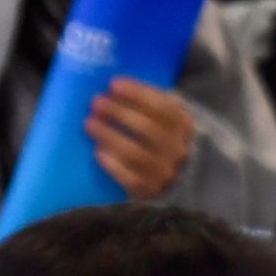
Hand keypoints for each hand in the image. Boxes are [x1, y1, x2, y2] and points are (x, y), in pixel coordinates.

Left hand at [87, 80, 198, 198]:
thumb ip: (147, 104)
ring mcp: (166, 172)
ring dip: (110, 136)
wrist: (176, 177)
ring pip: (136, 154)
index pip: (164, 107)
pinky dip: (113, 165)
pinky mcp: (150, 191)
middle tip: (96, 102)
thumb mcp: (164, 119)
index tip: (114, 84)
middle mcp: (179, 150)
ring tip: (90, 123)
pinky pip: (131, 179)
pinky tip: (98, 152)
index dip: (138, 94)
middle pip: (148, 129)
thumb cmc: (160, 139)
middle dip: (119, 113)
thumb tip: (113, 88)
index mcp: (185, 127)